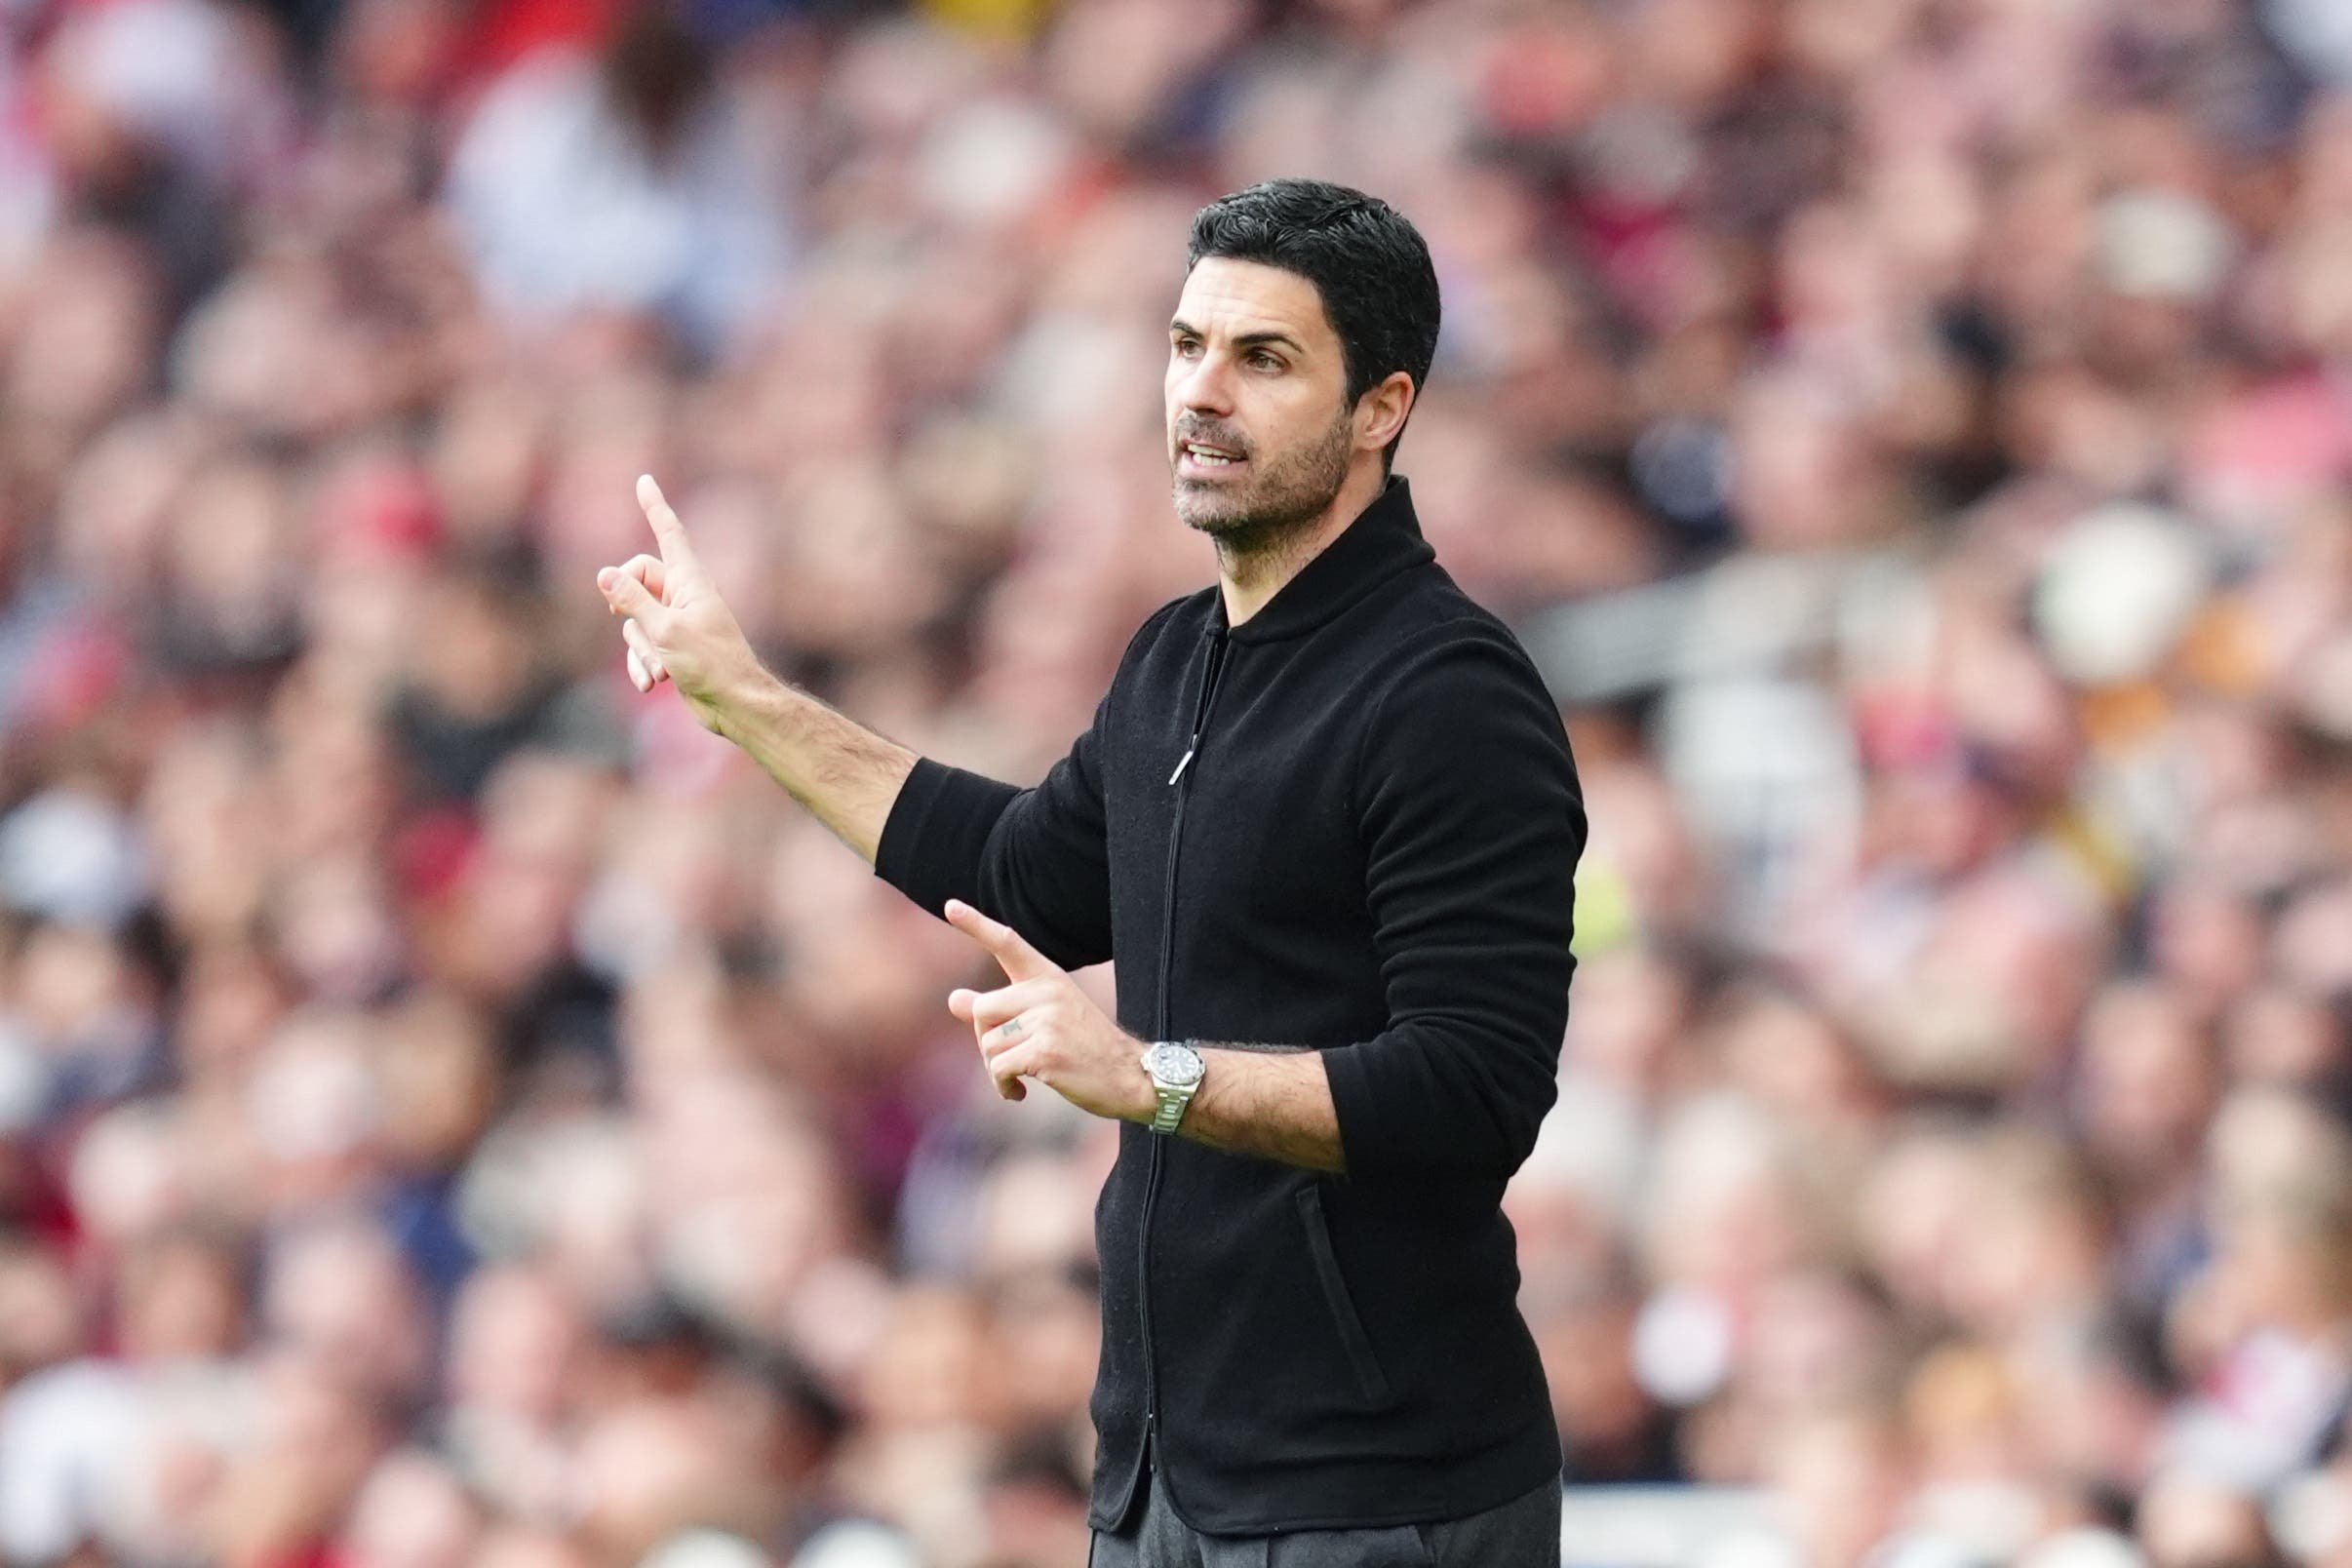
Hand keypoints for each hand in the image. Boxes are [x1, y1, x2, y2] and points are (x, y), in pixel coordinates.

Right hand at [596, 475, 758, 733]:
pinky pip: (642, 645)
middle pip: (637, 578)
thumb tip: (604, 573)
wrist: (735, 705)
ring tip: (660, 669)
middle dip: (626, 604)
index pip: (668, 533)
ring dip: (639, 648)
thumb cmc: (710, 663)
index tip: (645, 480)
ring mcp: (677, 621)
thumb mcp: (664, 629)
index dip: (654, 507)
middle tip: (625, 618)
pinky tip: (653, 684)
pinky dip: (642, 664)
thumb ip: (632, 600)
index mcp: (690, 581)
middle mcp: (684, 595)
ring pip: (635, 620)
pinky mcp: (672, 647)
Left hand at [944, 899, 1154, 1120]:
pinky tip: (1019, 1092)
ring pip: (988, 1044)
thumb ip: (1001, 1009)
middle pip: (982, 1009)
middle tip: (1008, 1059)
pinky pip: (999, 1068)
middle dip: (985, 1040)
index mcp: (1049, 978)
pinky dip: (1003, 1086)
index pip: (1008, 943)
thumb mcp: (1046, 1019)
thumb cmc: (1085, 1048)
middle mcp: (1047, 992)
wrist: (1130, 1077)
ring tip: (1020, 1078)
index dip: (976, 925)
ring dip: (996, 1068)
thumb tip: (953, 999)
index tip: (950, 907)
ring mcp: (1048, 1021)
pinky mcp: (1046, 1051)